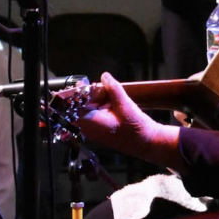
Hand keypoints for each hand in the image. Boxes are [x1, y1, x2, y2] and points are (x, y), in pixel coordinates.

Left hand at [58, 75, 182, 170]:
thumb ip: (113, 88)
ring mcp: (92, 132)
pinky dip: (97, 108)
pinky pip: (91, 117)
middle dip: (85, 96)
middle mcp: (88, 129)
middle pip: (78, 109)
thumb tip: (105, 76)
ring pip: (85, 112)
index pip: (73, 106)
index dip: (75, 94)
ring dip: (92, 102)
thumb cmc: (135, 127)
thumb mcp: (124, 104)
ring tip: (102, 92)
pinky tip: (107, 102)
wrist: (145, 142)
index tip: (80, 84)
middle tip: (94, 86)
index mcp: (90, 122)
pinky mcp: (99, 132)